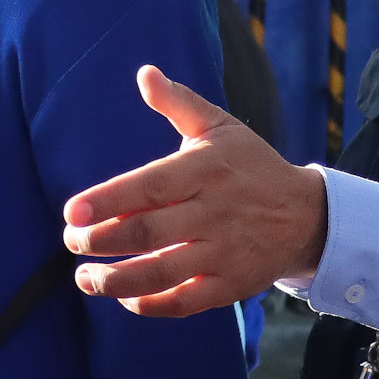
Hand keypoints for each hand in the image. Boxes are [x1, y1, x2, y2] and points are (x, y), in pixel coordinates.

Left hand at [62, 66, 328, 317]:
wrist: (307, 215)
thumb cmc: (251, 166)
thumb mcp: (220, 127)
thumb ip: (179, 102)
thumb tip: (144, 74)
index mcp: (205, 170)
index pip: (150, 187)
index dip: (108, 201)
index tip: (72, 212)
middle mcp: (214, 212)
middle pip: (149, 232)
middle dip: (101, 241)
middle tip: (71, 242)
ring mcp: (224, 252)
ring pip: (162, 272)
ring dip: (116, 280)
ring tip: (85, 277)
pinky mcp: (231, 285)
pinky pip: (185, 302)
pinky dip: (151, 304)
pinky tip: (124, 298)